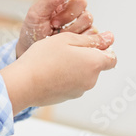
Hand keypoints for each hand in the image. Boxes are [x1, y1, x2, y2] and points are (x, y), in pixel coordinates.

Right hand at [2, 31, 116, 110]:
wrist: (23, 84)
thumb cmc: (43, 59)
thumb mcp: (66, 39)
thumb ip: (90, 39)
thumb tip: (109, 38)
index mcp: (94, 63)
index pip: (112, 58)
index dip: (103, 49)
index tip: (90, 43)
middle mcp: (91, 80)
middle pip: (96, 66)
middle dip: (86, 56)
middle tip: (66, 48)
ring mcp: (79, 90)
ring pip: (84, 74)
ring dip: (75, 66)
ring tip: (55, 59)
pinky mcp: (68, 97)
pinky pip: (73, 83)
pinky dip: (66, 77)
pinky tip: (51, 71)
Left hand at [17, 0, 96, 57]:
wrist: (31, 54)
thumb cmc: (32, 32)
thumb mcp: (36, 13)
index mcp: (66, 5)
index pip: (79, 1)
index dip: (68, 11)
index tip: (53, 20)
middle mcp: (76, 15)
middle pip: (87, 14)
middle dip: (69, 24)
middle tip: (54, 28)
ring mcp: (81, 29)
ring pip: (89, 27)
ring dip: (71, 34)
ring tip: (58, 37)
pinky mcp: (84, 42)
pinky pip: (90, 40)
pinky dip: (76, 43)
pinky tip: (65, 44)